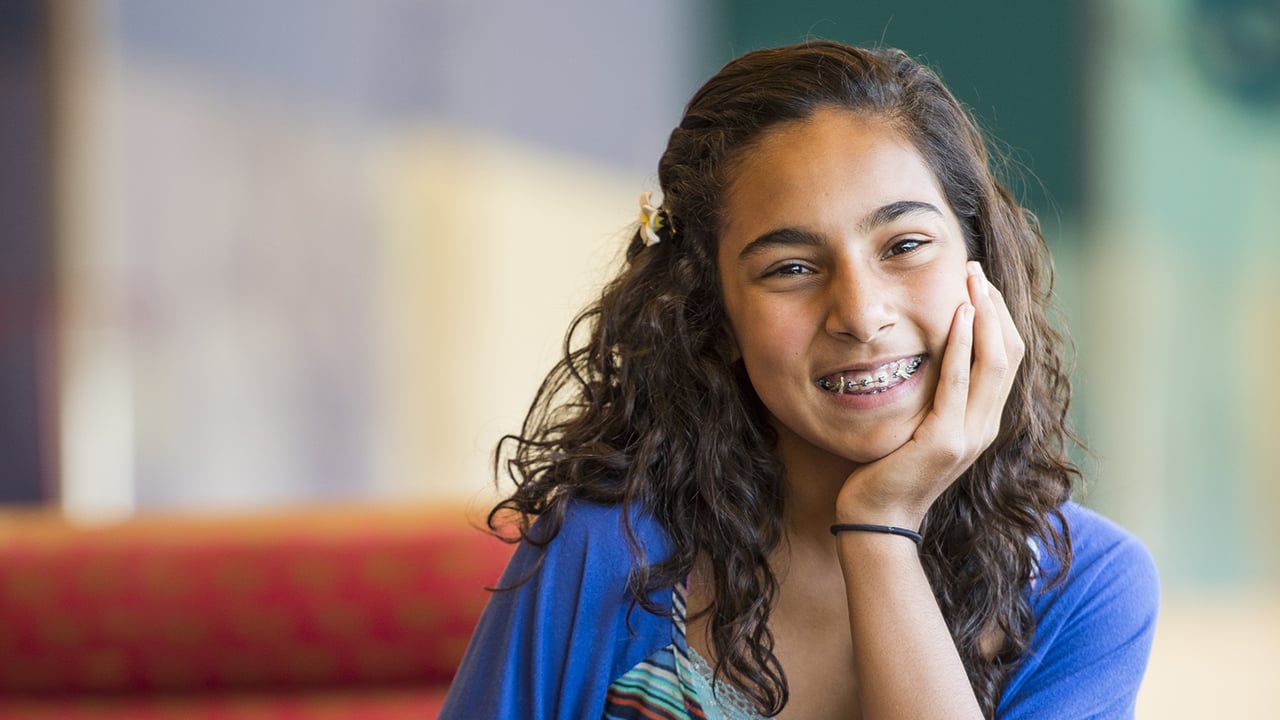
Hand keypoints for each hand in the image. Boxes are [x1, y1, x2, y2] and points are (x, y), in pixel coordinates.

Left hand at [835, 261, 1024, 528]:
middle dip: (996, 306)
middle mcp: (985, 428)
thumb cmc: (887, 470)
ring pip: (994, 362)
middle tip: (976, 269)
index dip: (1000, 319)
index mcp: (982, 423)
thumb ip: (931, 396)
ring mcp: (969, 435)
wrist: (875, 517)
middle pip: (1009, 353)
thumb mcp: (917, 426)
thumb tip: (924, 355)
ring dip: (985, 315)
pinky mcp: (944, 440)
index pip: (1007, 360)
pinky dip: (961, 345)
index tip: (981, 284)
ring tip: (972, 279)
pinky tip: (957, 315)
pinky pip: (958, 382)